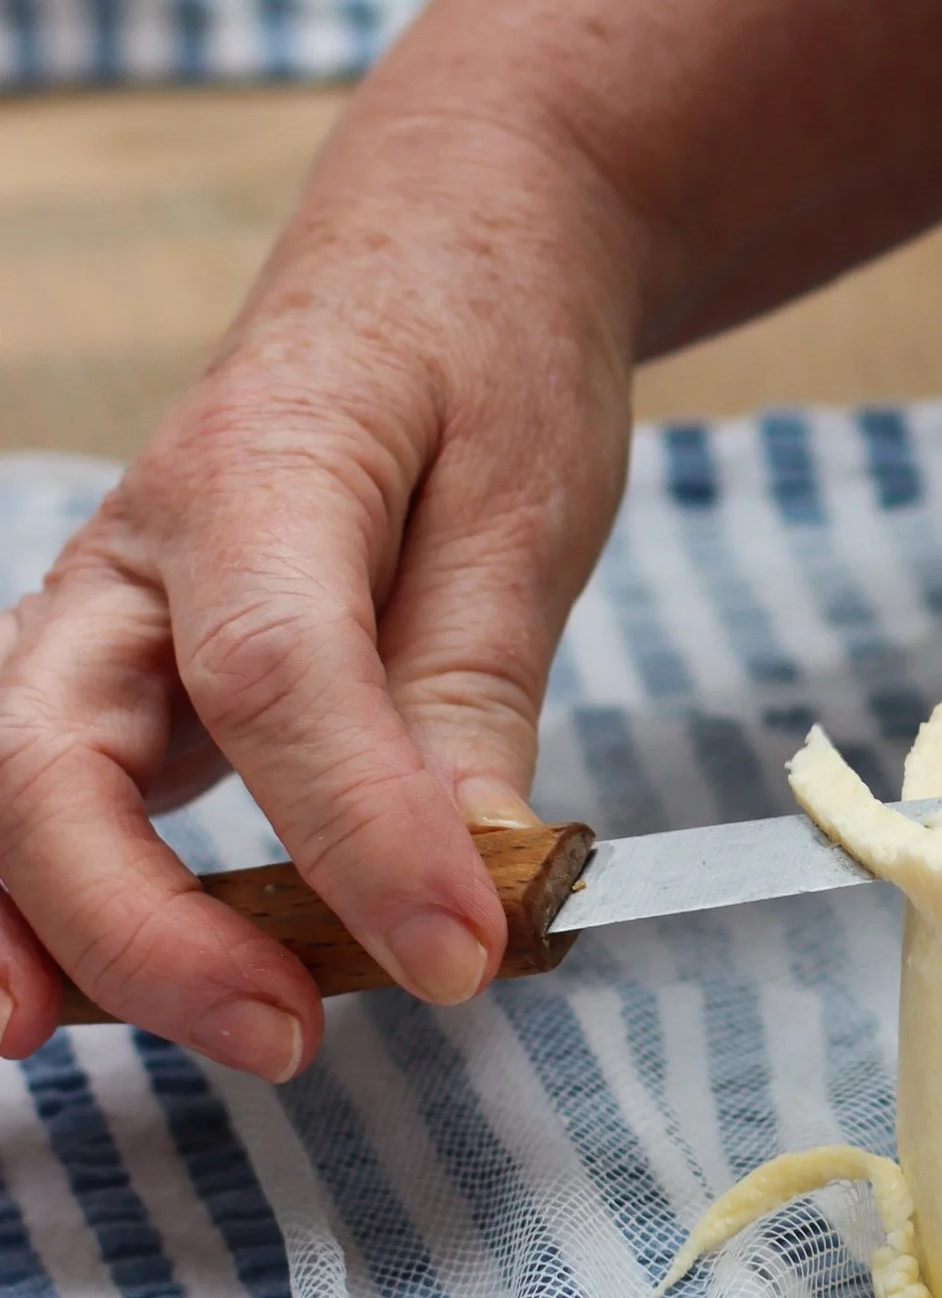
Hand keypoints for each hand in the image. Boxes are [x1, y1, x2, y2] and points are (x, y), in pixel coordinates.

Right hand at [0, 0, 941, 1074]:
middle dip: (139, 922)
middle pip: (51, 752)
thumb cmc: (490, 357)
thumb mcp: (533, 500)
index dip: (359, 834)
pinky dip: (46, 906)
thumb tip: (473, 884)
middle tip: (292, 1039)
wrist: (444, 246)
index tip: (466, 959)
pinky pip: (42, 799)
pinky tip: (69, 1005)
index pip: (278, 676)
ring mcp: (105, 616)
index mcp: (259, 470)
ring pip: (6, 784)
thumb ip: (480, 685)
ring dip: (42, 928)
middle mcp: (136, 549)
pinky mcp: (119, 676)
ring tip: (80, 1051)